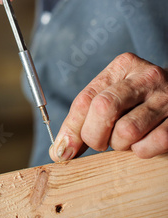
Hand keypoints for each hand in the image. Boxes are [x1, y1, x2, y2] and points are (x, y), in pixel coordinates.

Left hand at [50, 52, 167, 160]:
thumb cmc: (140, 98)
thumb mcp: (113, 94)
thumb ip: (86, 116)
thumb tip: (60, 149)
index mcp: (123, 66)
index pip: (86, 97)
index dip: (71, 127)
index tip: (63, 149)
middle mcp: (145, 77)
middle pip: (103, 108)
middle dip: (94, 135)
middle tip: (100, 142)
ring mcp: (166, 98)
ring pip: (127, 130)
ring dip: (120, 144)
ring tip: (125, 139)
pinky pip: (152, 144)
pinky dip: (142, 151)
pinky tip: (143, 143)